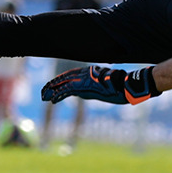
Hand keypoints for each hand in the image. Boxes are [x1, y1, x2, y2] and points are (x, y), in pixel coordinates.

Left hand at [41, 64, 158, 105]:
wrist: (128, 86)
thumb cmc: (125, 85)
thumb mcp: (115, 84)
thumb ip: (108, 84)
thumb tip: (113, 88)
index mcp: (92, 74)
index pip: (72, 75)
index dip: (61, 80)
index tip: (53, 86)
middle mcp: (86, 75)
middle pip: (65, 79)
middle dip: (53, 85)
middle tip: (43, 91)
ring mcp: (85, 81)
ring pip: (64, 84)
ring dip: (52, 90)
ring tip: (43, 96)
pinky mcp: (84, 87)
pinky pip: (67, 90)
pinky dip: (58, 94)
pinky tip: (52, 99)